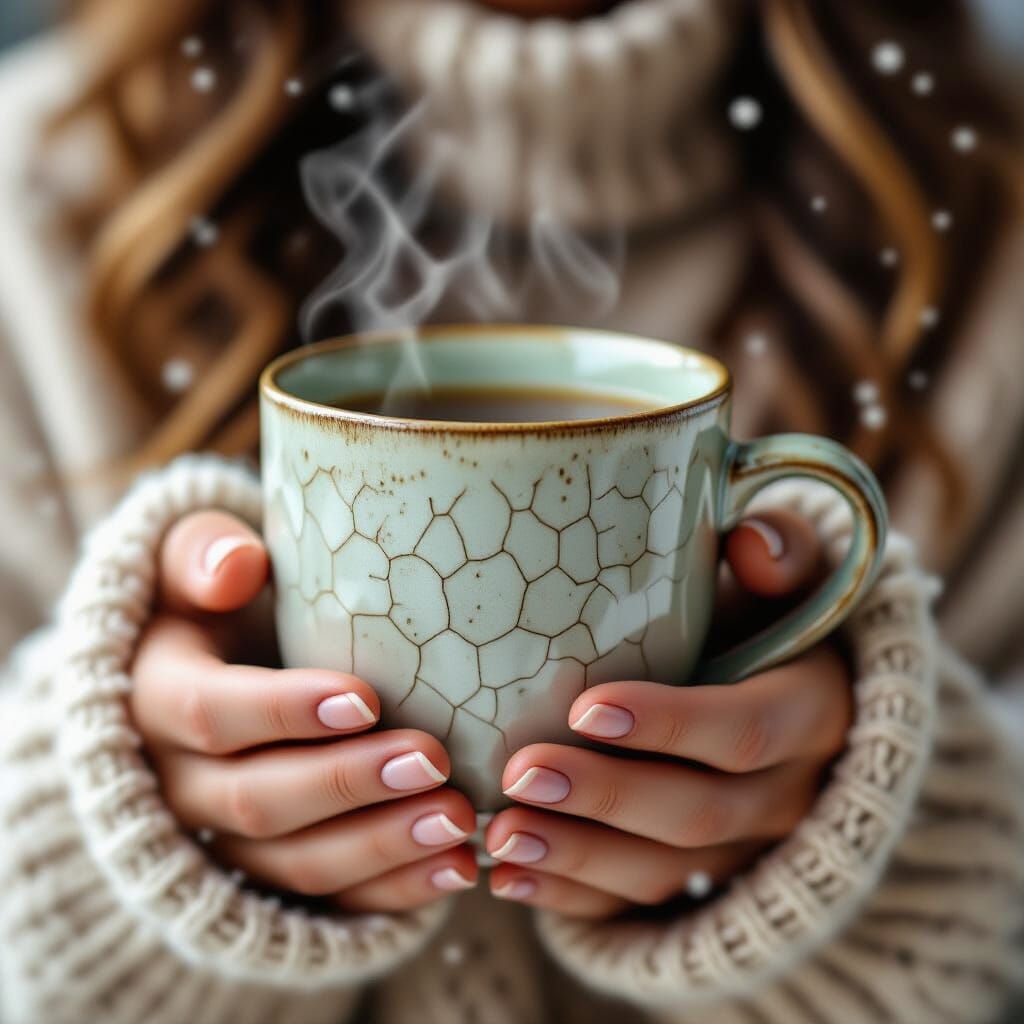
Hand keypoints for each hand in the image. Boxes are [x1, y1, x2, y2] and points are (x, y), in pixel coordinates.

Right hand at [130, 511, 478, 912]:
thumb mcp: (193, 564)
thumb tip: (236, 566)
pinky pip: (327, 900)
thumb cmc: (221, 605)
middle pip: (256, 801)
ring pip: (293, 863)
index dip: (283, 711)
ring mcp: (224, 839)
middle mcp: (180, 782)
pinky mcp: (271, 871)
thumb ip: (203, 553)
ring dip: (380, 848)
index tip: (364, 699)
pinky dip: (393, 891)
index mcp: (158, 697)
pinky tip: (455, 869)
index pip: (209, 713)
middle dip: (346, 785)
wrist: (212, 672)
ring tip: (459, 822)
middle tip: (431, 760)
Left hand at [486, 510, 852, 917]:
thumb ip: (783, 549)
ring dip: (578, 859)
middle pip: (700, 813)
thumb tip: (752, 543)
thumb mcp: (786, 582)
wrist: (787, 699)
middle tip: (522, 775)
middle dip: (606, 798)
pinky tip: (508, 879)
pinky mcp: (702, 879)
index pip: (747, 729)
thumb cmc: (764, 624)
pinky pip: (640, 905)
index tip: (584, 706)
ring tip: (499, 837)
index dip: (671, 724)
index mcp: (812, 713)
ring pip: (666, 871)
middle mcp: (788, 794)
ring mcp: (747, 849)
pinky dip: (571, 898)